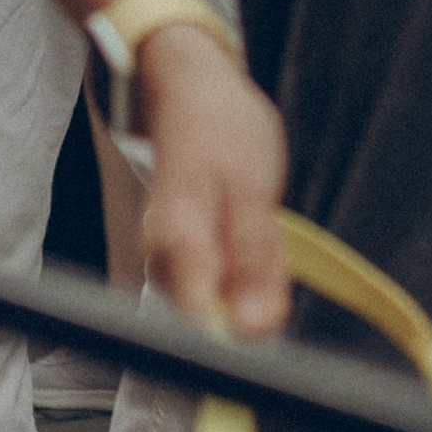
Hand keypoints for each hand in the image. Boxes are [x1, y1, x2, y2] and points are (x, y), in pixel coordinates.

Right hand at [138, 25, 291, 337]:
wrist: (193, 90)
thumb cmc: (222, 130)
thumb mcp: (253, 188)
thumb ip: (253, 261)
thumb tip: (253, 329)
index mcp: (175, 245)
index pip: (198, 332)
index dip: (241, 341)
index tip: (269, 312)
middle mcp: (161, 264)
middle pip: (222, 322)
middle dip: (262, 294)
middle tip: (267, 237)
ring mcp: (169, 264)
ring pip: (232, 302)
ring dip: (261, 273)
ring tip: (258, 221)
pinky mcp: (183, 262)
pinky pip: (231, 284)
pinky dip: (254, 263)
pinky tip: (251, 225)